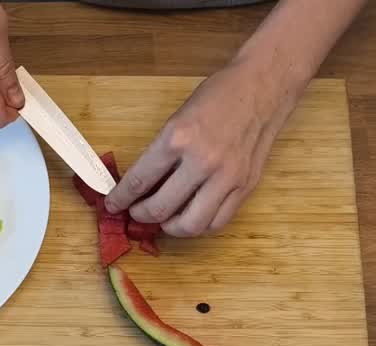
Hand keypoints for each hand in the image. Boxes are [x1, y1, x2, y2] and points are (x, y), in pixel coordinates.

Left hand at [104, 59, 297, 236]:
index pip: (140, 180)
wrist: (262, 86)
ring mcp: (227, 177)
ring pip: (191, 224)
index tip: (113, 204)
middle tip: (137, 212)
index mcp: (178, 138)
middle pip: (161, 208)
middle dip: (141, 215)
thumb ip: (161, 152)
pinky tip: (190, 218)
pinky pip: (218, 221)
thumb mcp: (177, 117)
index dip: (121, 198)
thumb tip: (141, 182)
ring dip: (170, 228)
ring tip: (163, 220)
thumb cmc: (218, 96)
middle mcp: (202, 161)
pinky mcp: (245, 186)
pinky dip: (199, 226)